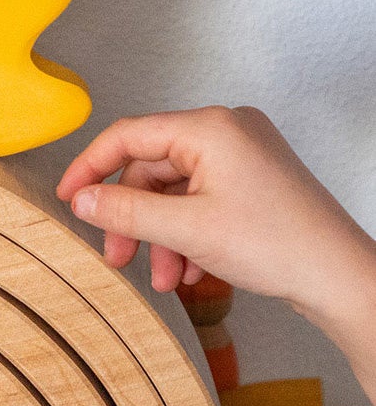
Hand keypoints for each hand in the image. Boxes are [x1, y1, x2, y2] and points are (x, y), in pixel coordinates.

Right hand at [56, 106, 375, 332]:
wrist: (338, 275)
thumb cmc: (279, 245)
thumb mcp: (185, 230)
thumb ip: (125, 211)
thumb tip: (83, 200)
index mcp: (210, 128)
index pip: (128, 135)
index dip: (90, 168)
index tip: (69, 198)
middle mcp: (227, 131)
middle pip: (151, 169)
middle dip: (134, 219)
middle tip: (118, 255)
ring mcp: (243, 154)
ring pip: (174, 192)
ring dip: (161, 236)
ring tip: (165, 277)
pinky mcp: (252, 179)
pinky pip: (199, 199)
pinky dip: (186, 234)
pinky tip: (191, 270)